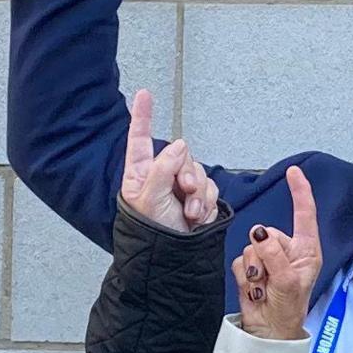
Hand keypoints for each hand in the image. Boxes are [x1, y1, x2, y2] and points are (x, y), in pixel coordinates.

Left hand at [117, 89, 220, 233]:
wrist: (173, 259)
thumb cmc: (151, 234)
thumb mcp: (150, 199)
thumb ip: (163, 168)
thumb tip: (179, 145)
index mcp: (141, 173)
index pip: (141, 139)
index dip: (143, 116)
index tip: (144, 94)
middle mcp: (161, 176)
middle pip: (181, 155)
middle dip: (187, 172)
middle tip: (186, 189)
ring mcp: (181, 187)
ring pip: (198, 171)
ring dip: (198, 192)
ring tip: (190, 212)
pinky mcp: (199, 198)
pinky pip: (210, 187)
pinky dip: (206, 201)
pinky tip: (198, 216)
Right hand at [233, 167, 323, 339]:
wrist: (269, 331)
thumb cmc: (289, 309)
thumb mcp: (287, 282)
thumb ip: (275, 255)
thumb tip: (260, 233)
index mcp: (306, 250)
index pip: (304, 214)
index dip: (299, 191)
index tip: (293, 172)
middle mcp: (287, 250)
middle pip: (266, 232)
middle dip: (264, 255)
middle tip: (271, 279)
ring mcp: (268, 259)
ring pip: (250, 246)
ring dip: (255, 270)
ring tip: (264, 288)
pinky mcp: (251, 268)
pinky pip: (240, 260)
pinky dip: (245, 277)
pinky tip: (255, 290)